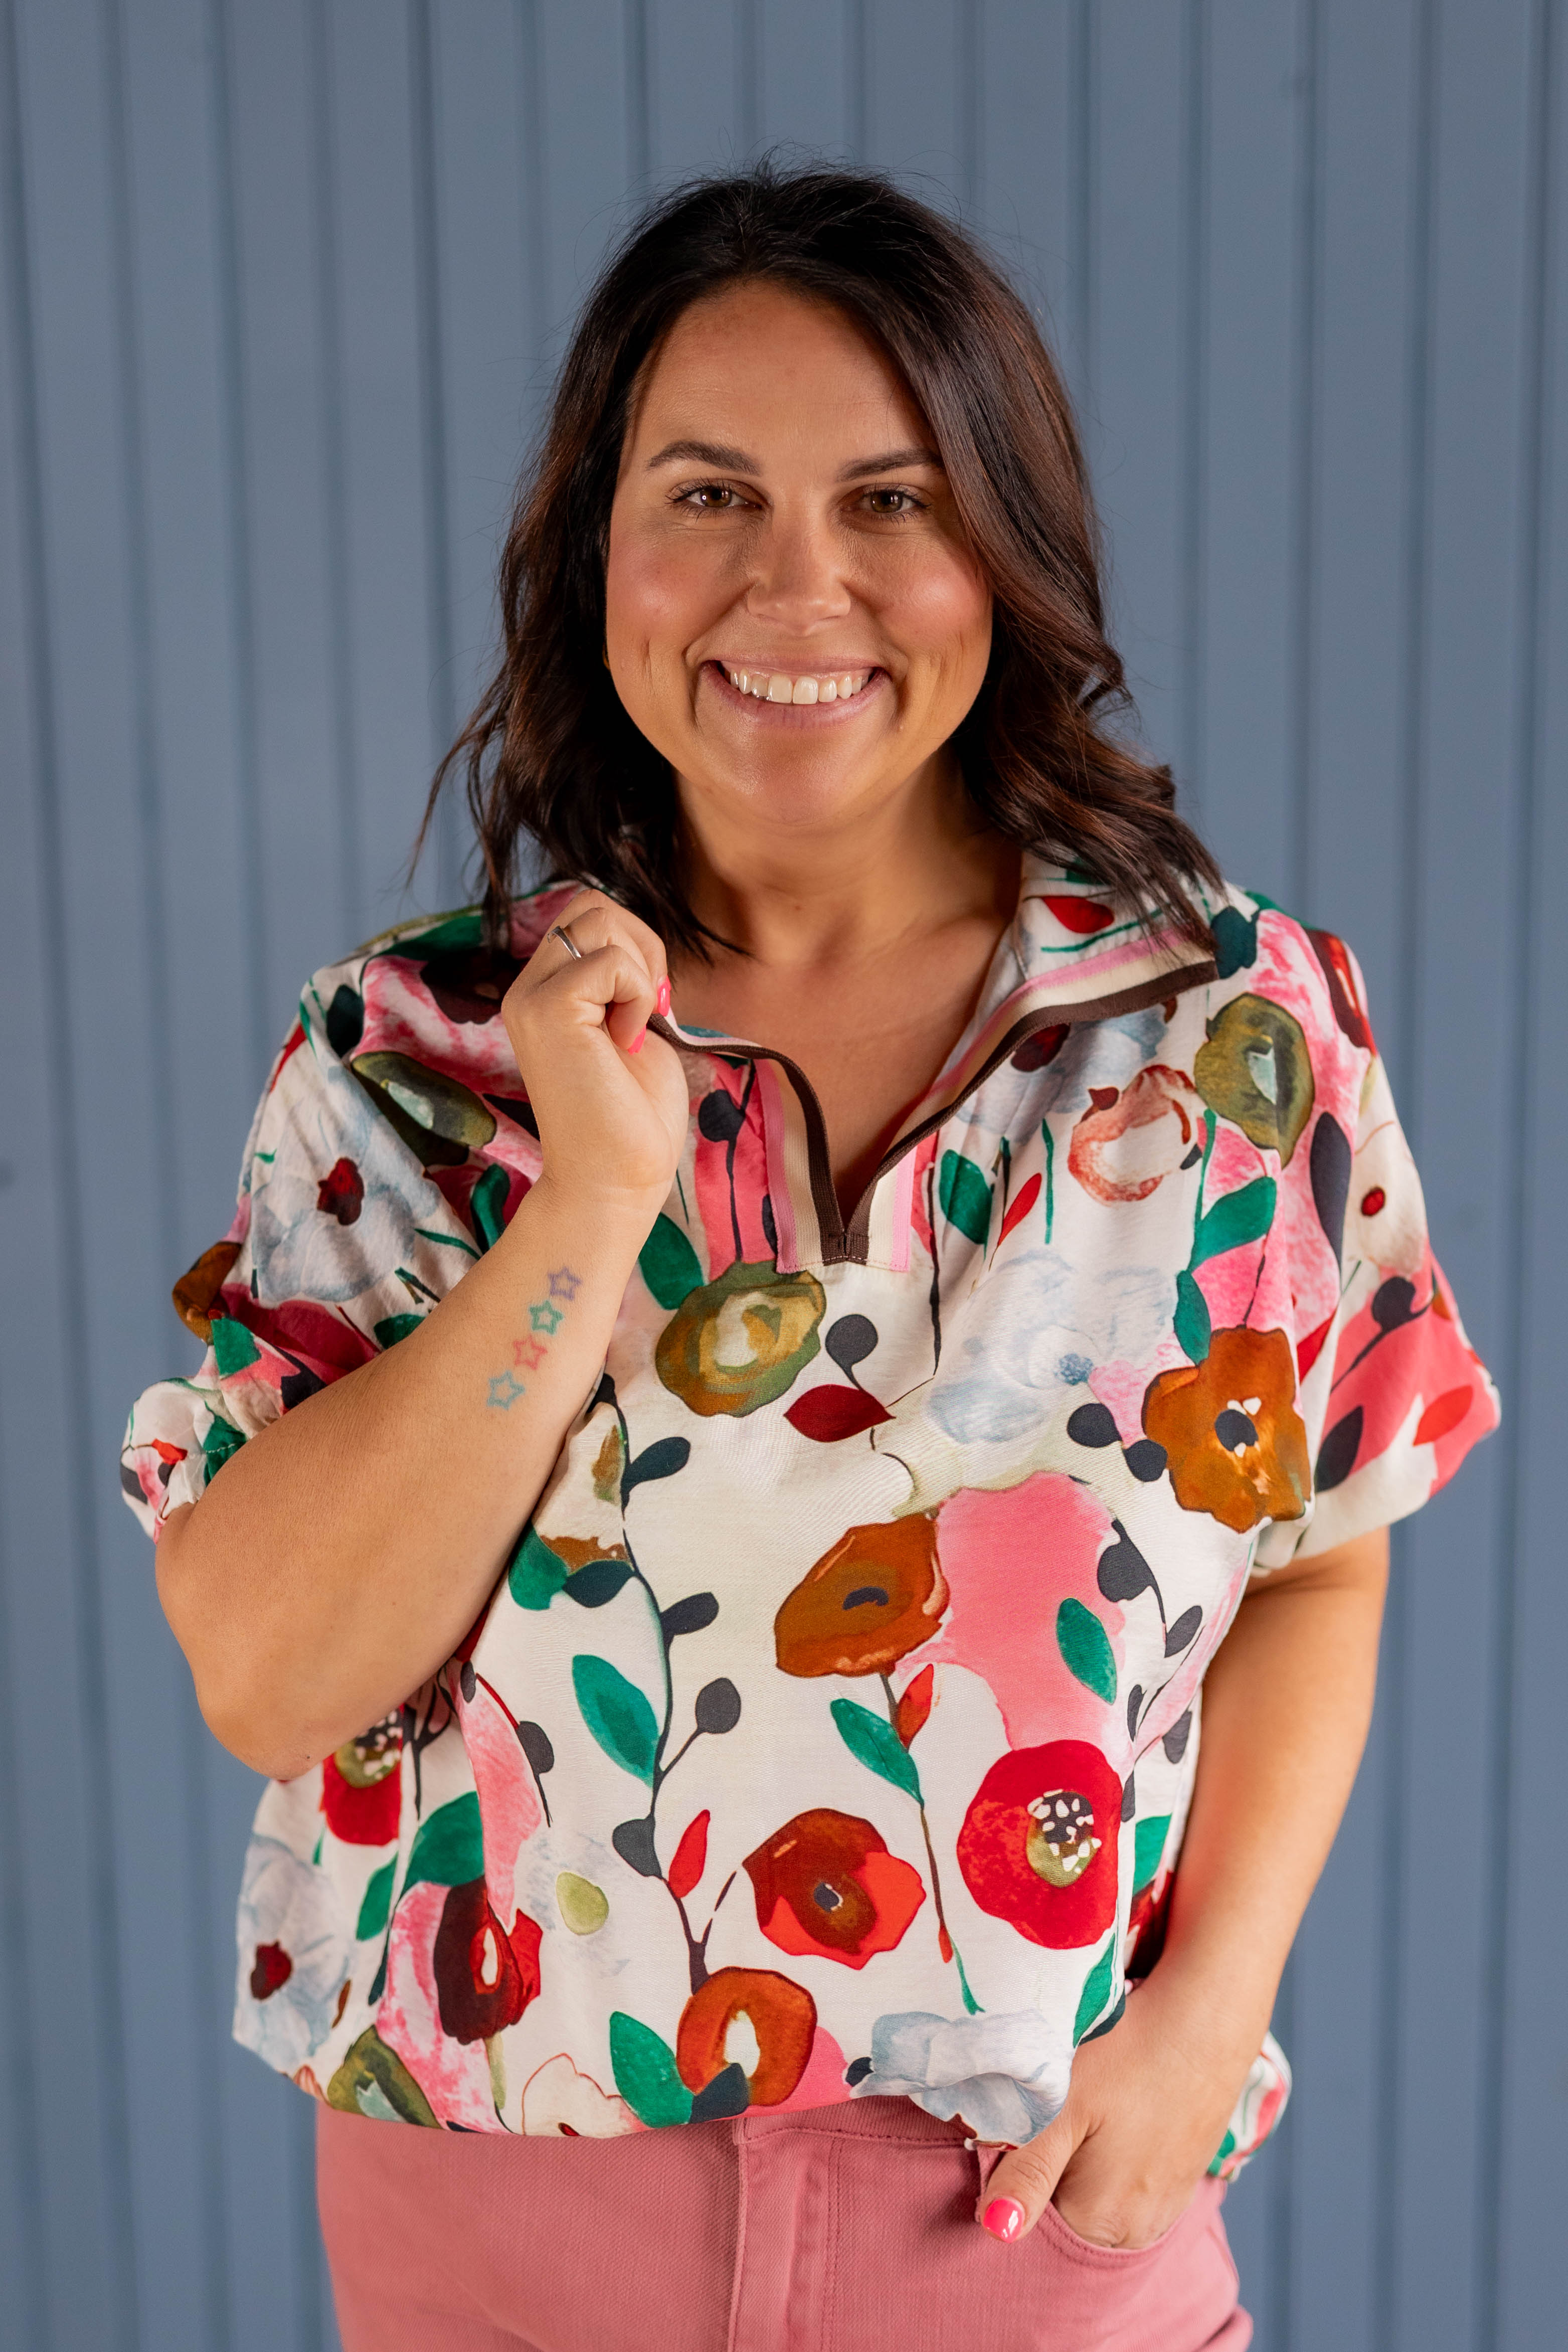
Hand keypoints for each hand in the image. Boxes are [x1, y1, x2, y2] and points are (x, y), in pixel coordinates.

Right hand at [502, 890, 688, 1212]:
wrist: (618, 1179)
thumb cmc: (633, 1115)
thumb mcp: (635, 1025)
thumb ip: (627, 980)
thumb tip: (642, 938)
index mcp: (546, 991)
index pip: (588, 913)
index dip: (635, 942)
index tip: (650, 1002)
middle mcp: (527, 988)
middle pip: (591, 904)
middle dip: (643, 943)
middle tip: (651, 1007)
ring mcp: (530, 998)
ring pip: (599, 919)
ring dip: (640, 967)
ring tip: (637, 1025)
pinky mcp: (546, 1011)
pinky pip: (608, 960)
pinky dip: (637, 993)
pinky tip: (628, 1040)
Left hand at [976, 1975, 1252, 2249]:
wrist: (1204, 2020)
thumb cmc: (1127, 2055)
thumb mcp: (1063, 2106)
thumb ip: (1027, 2172)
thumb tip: (994, 2230)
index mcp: (1098, 2224)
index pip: (1030, 2215)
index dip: (1016, 2169)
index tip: (1025, 2122)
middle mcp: (1135, 2232)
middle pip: (1062, 2207)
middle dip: (1049, 2164)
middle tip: (1059, 2104)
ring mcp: (1163, 2208)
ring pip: (1093, 2191)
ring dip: (1081, 2157)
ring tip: (1092, 2103)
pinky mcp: (1180, 2180)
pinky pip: (1126, 2179)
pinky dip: (1112, 2150)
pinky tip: (1118, 2109)